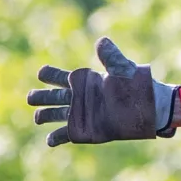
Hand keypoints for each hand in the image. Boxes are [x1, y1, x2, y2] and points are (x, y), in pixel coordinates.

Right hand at [28, 38, 176, 146]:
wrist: (150, 109)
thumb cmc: (137, 86)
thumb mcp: (123, 69)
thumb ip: (111, 57)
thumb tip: (101, 41)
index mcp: (85, 82)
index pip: (60, 77)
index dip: (50, 74)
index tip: (42, 73)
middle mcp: (79, 98)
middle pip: (53, 97)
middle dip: (41, 97)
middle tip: (30, 97)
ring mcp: (81, 115)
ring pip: (56, 115)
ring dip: (45, 116)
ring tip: (37, 118)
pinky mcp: (86, 131)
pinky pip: (66, 134)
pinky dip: (56, 137)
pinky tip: (48, 140)